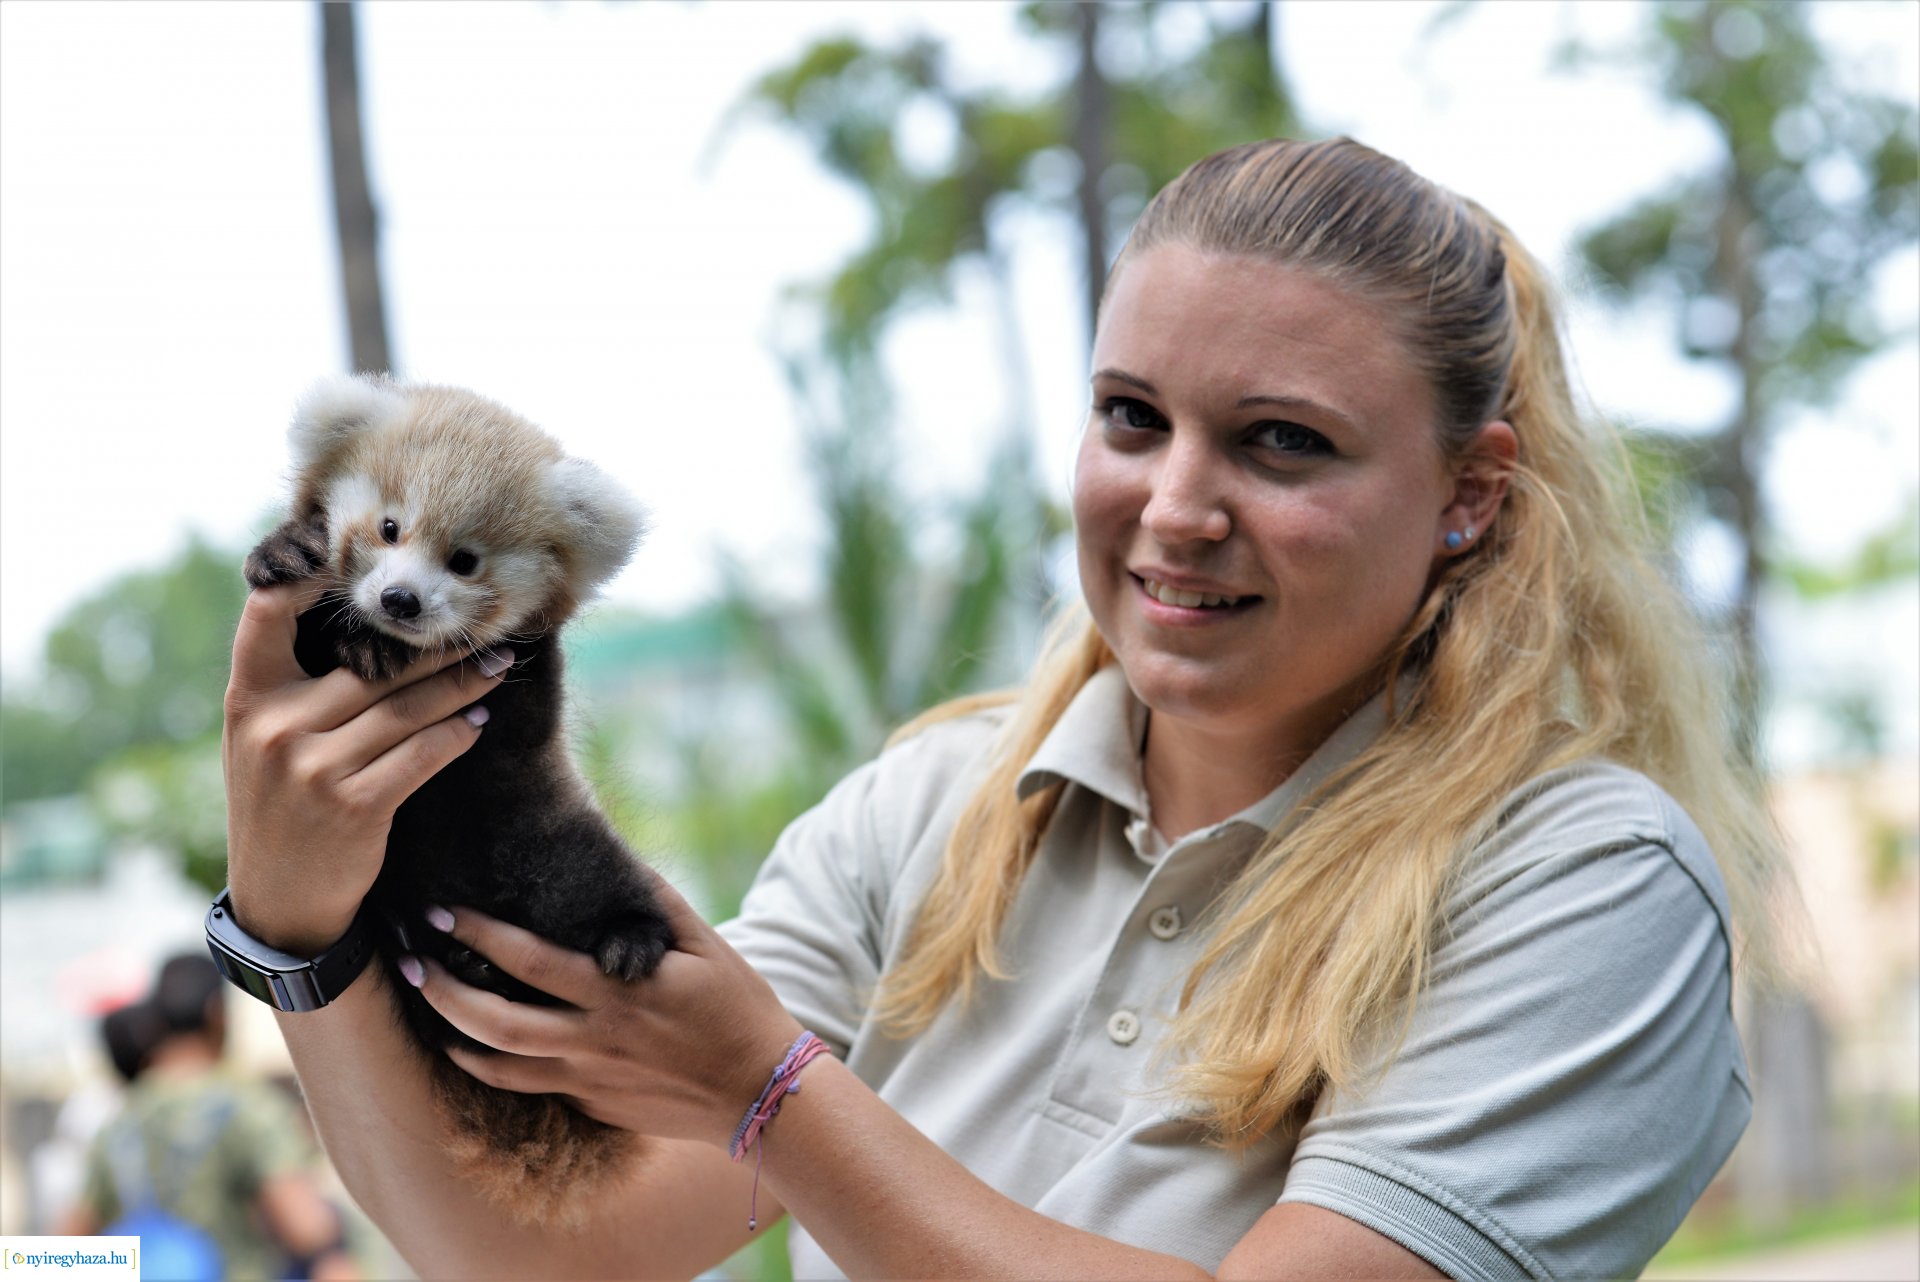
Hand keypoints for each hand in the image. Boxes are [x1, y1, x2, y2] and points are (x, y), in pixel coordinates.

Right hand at [222, 584, 510, 954]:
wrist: (280, 901)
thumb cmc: (279, 804)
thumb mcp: (259, 739)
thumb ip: (293, 684)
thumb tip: (360, 617)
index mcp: (246, 698)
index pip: (268, 613)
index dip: (309, 574)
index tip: (364, 553)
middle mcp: (274, 726)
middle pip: (371, 664)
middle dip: (432, 645)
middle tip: (482, 626)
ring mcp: (313, 768)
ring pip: (407, 707)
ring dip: (461, 685)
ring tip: (496, 668)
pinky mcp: (355, 806)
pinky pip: (423, 754)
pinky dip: (457, 734)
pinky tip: (479, 721)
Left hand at [409, 880, 805, 1146]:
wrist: (763, 1092)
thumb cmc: (739, 1009)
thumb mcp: (706, 945)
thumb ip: (655, 904)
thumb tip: (618, 859)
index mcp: (617, 994)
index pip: (530, 962)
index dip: (480, 935)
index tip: (443, 913)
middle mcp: (594, 1040)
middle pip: (495, 1021)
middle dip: (442, 990)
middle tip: (410, 962)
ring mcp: (589, 1080)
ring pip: (499, 1065)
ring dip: (452, 1033)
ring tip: (425, 1004)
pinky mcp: (592, 1105)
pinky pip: (528, 1087)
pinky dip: (490, 1066)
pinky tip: (471, 1046)